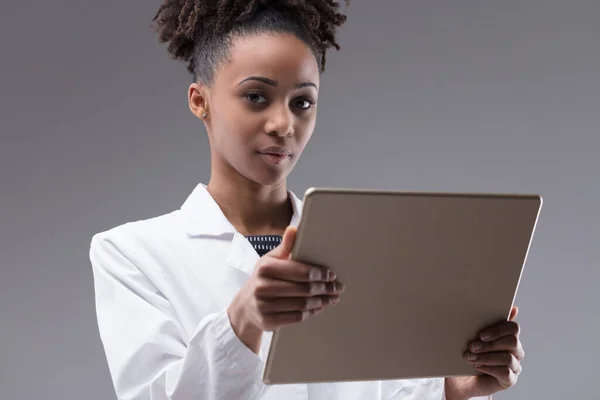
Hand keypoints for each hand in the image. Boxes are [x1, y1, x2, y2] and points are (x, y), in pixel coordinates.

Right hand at [227, 226, 344, 353]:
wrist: (245, 306)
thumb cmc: (263, 278)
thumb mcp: (270, 260)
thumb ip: (285, 246)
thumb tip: (294, 228)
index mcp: (265, 268)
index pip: (299, 271)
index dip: (319, 274)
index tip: (332, 274)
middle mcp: (262, 287)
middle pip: (303, 289)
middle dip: (324, 288)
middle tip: (338, 287)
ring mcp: (264, 306)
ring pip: (302, 304)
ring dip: (321, 301)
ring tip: (332, 297)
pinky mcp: (268, 321)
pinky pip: (296, 317)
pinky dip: (311, 312)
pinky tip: (319, 307)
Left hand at [445, 306, 524, 399]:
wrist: (462, 378)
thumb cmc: (470, 352)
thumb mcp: (474, 336)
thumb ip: (483, 322)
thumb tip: (500, 307)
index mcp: (509, 336)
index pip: (513, 328)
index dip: (498, 330)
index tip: (480, 335)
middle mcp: (516, 350)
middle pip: (513, 342)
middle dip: (490, 344)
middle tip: (472, 346)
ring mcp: (515, 365)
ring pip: (508, 358)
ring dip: (487, 357)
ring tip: (470, 357)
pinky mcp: (510, 379)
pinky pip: (505, 373)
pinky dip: (489, 368)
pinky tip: (478, 366)